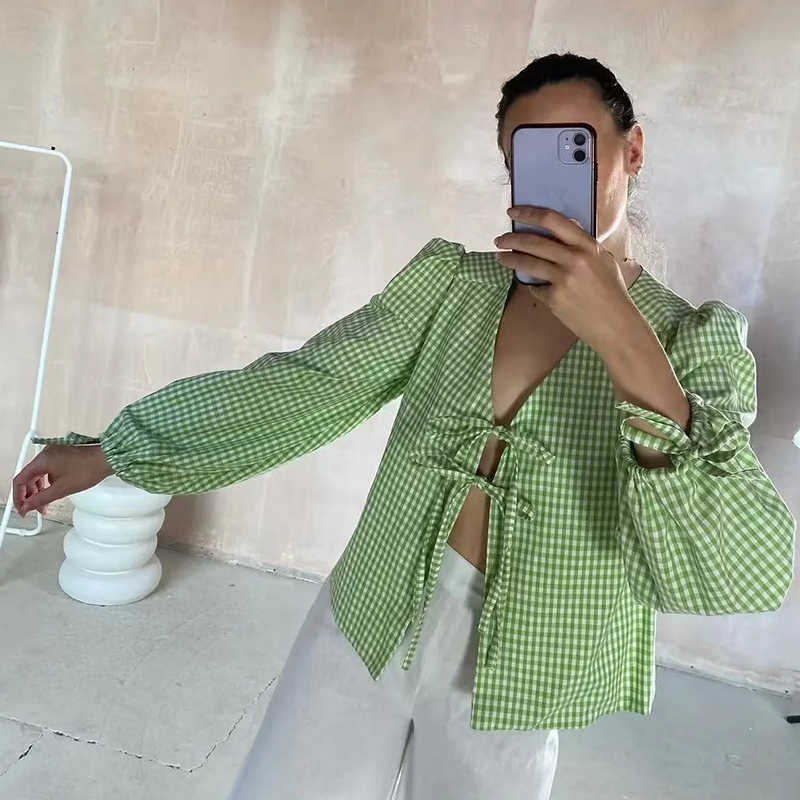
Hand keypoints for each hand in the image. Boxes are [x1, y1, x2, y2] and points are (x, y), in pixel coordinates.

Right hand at [13, 445, 112, 516]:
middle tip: (36, 509)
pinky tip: (55, 490)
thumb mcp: (62, 489)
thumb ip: (41, 499)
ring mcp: (54, 452)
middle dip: (31, 496)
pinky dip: (49, 482)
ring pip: (39, 474)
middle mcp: (45, 454)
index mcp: (42, 460)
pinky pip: (49, 469)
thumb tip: (28, 506)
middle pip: (29, 477)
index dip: (19, 498)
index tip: (23, 509)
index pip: (20, 480)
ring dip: (40, 490)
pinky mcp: (62, 454)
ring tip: (46, 503)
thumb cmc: (89, 469)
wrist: (107, 458)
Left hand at [494, 207, 640, 351]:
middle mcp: (574, 258)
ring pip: (526, 262)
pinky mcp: (554, 297)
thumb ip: (583, 245)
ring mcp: (563, 278)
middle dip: (511, 239)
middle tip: (500, 239)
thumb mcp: (603, 260)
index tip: (514, 212)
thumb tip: (565, 226)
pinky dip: (531, 285)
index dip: (529, 213)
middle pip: (533, 241)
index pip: (553, 220)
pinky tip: (529, 284)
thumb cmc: (612, 292)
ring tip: (500, 257)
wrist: (615, 325)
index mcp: (588, 246)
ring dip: (509, 258)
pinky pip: (535, 286)